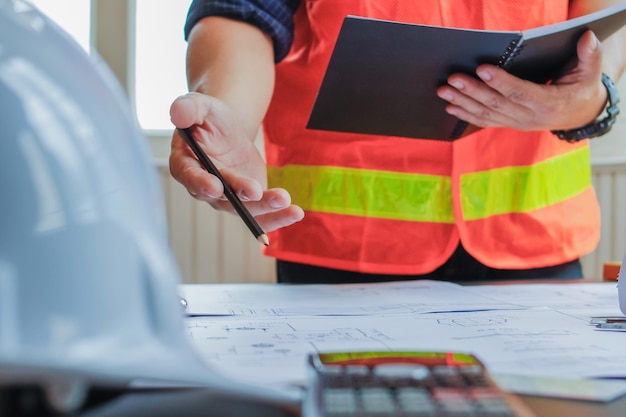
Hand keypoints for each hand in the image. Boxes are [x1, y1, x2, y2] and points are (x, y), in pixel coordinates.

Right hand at [169, 92, 303, 231]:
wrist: (229, 129)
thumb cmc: (210, 117)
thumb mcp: (201, 106)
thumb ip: (189, 108)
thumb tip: (177, 112)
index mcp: (185, 164)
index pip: (190, 176)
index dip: (201, 183)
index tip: (216, 187)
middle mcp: (204, 188)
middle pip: (222, 196)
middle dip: (240, 194)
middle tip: (255, 191)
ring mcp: (227, 199)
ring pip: (245, 209)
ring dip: (266, 207)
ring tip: (285, 199)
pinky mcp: (248, 202)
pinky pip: (262, 214)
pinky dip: (278, 216)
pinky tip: (295, 213)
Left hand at [436, 30, 606, 131]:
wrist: (580, 115)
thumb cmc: (583, 88)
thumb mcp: (591, 73)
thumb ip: (590, 55)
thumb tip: (588, 37)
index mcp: (549, 104)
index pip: (520, 93)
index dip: (501, 82)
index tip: (482, 69)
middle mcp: (529, 118)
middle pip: (497, 104)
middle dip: (473, 91)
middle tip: (453, 79)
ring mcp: (517, 123)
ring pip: (486, 114)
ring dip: (463, 102)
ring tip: (444, 91)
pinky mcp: (509, 123)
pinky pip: (485, 121)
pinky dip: (466, 115)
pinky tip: (450, 107)